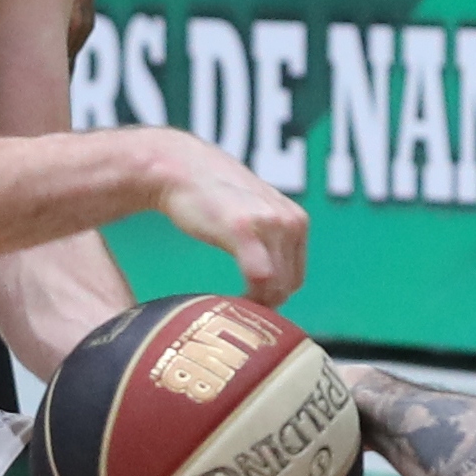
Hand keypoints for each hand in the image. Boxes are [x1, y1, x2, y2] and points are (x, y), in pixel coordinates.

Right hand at [152, 130, 309, 302]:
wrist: (179, 168)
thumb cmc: (210, 196)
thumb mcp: (254, 214)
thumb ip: (268, 239)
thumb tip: (270, 283)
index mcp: (296, 221)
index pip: (295, 277)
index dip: (272, 297)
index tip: (246, 304)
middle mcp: (291, 221)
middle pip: (287, 285)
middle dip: (264, 303)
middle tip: (234, 307)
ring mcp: (270, 224)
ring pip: (276, 286)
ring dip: (254, 302)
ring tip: (228, 302)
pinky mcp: (245, 229)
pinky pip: (260, 277)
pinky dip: (248, 296)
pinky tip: (226, 298)